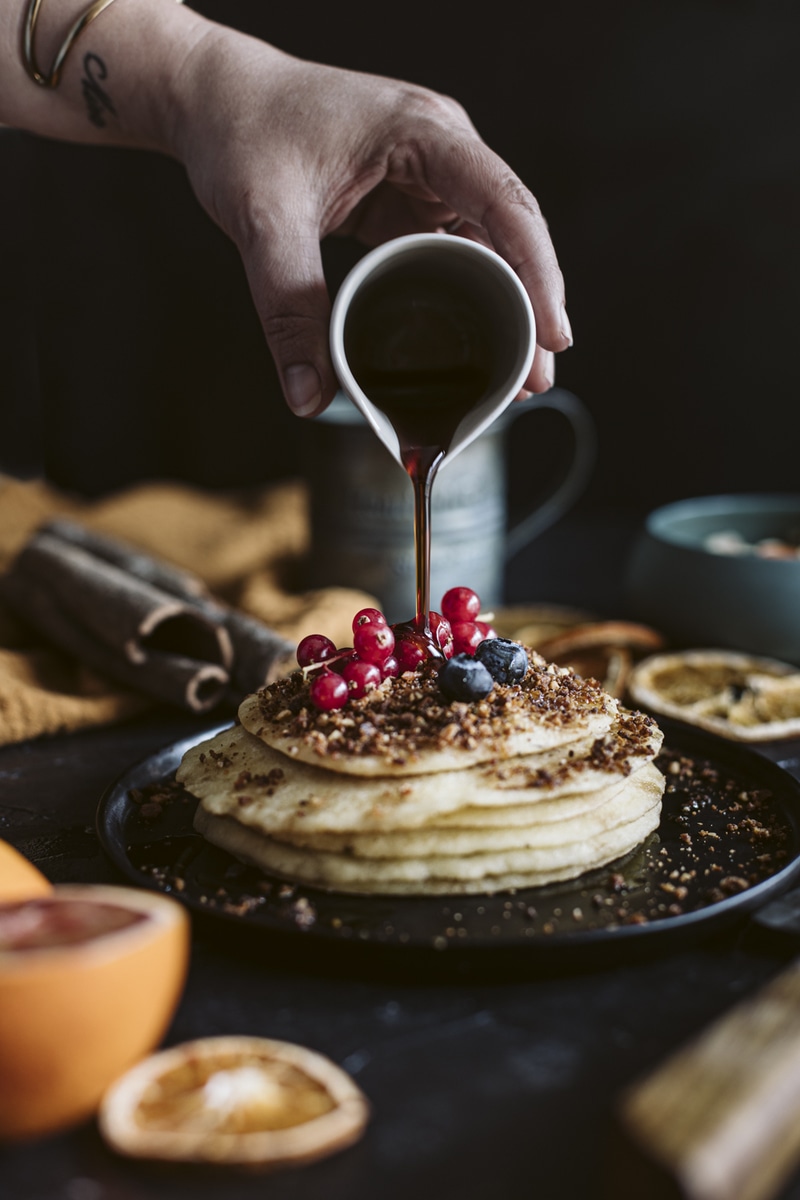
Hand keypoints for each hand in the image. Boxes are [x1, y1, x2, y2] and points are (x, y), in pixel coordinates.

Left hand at [169, 29, 571, 415]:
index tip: (552, 332)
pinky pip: (451, 255)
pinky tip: (472, 343)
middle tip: (536, 378)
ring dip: (503, 308)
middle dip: (529, 305)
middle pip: (508, 233)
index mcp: (423, 133)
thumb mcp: (264, 218)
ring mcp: (427, 178)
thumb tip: (308, 394)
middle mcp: (440, 151)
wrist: (213, 98)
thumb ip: (287, 307)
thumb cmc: (243, 129)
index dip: (536, 271)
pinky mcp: (407, 204)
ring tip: (515, 375)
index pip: (503, 202)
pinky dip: (466, 299)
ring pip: (486, 249)